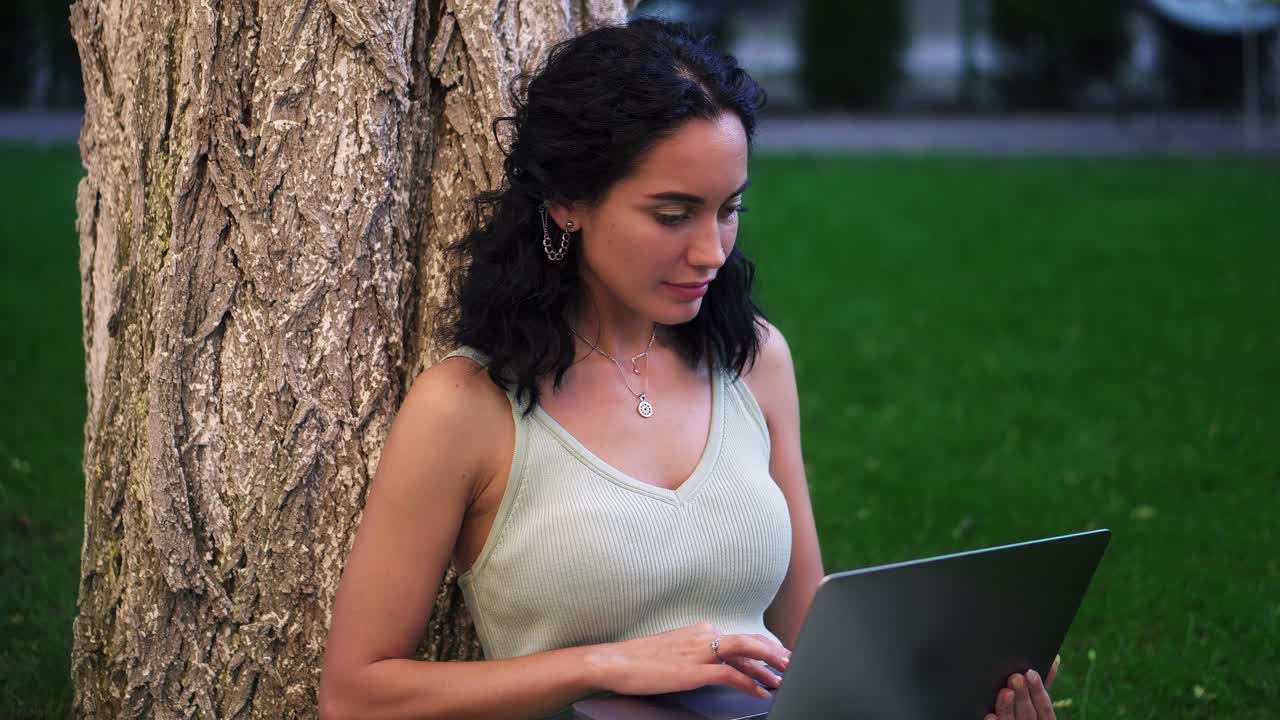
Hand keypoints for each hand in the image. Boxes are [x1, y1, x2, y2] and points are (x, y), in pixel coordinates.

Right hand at [588, 622, 791, 698]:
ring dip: (768, 664)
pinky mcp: (694, 670)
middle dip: (773, 652)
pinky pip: (730, 675)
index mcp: (699, 630)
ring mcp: (699, 652)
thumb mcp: (673, 650)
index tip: (777, 656)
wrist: (615, 661)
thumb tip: (709, 664)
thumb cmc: (639, 660)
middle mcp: (703, 636)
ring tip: (783, 676)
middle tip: (791, 662)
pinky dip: (749, 683)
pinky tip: (759, 692)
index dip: (762, 647)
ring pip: (745, 652)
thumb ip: (694, 653)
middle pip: (748, 641)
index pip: (739, 638)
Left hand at [985, 655, 1059, 719]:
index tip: (1031, 673)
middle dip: (1022, 694)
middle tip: (1016, 677)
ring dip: (1008, 706)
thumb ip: (1039, 684)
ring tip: (1005, 692)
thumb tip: (1055, 659)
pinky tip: (990, 715)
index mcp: (1041, 719)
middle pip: (1028, 714)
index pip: (1044, 707)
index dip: (1038, 690)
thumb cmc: (1020, 708)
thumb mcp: (1032, 698)